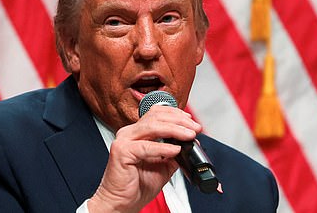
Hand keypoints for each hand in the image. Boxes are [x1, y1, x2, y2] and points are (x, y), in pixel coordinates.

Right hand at [87, 106, 201, 212]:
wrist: (122, 203)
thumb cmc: (137, 186)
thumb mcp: (163, 166)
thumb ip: (173, 153)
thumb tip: (189, 144)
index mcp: (136, 133)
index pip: (156, 114)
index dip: (175, 114)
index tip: (191, 122)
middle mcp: (128, 133)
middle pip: (155, 117)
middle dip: (179, 121)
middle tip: (194, 129)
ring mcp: (123, 141)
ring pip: (152, 127)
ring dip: (174, 130)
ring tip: (188, 135)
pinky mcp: (122, 152)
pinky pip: (146, 146)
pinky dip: (163, 148)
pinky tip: (175, 150)